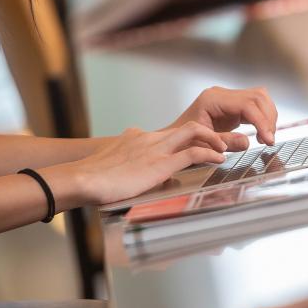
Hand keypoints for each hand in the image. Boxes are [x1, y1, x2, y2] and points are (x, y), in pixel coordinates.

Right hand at [50, 124, 226, 205]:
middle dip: (209, 133)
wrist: (81, 179)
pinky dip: (210, 153)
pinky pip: (193, 152)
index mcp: (135, 137)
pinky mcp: (160, 163)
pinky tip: (219, 158)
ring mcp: (155, 148)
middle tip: (221, 142)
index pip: (167, 134)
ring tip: (226, 148)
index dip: (185, 139)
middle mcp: (148, 138)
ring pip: (194, 132)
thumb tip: (150, 180)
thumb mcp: (114, 169)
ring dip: (215, 139)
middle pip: (187, 127)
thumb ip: (133, 170)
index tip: (198, 145)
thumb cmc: (92, 181)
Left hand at [171, 86, 278, 148]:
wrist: (173, 140)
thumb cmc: (182, 142)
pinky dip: (262, 119)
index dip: (261, 121)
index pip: (247, 104)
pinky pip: (255, 106)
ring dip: (268, 117)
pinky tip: (262, 133)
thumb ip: (225, 142)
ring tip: (266, 138)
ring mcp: (228, 98)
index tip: (268, 139)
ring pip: (260, 98)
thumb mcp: (202, 145)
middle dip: (268, 118)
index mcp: (212, 99)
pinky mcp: (233, 106)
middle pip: (257, 97)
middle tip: (269, 140)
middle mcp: (221, 94)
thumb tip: (247, 142)